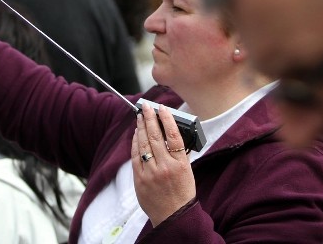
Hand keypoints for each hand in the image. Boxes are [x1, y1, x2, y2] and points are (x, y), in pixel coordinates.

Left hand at [131, 105, 195, 225]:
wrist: (173, 216)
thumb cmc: (182, 193)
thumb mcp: (188, 171)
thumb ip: (179, 153)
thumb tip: (170, 133)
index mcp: (180, 165)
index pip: (174, 136)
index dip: (167, 119)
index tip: (163, 108)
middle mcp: (165, 168)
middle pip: (156, 136)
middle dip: (150, 118)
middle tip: (146, 106)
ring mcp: (151, 173)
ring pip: (144, 144)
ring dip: (141, 127)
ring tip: (140, 116)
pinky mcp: (140, 179)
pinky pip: (135, 156)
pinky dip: (135, 142)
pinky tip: (136, 133)